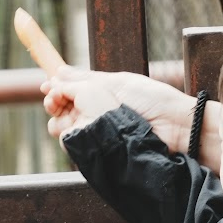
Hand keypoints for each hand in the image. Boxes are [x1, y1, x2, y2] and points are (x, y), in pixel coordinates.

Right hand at [41, 67, 199, 150]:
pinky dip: (70, 137)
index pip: (68, 92)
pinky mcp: (100, 151)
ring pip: (64, 130)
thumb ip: (84, 79)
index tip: (47, 87)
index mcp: (100, 94)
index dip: (55, 89)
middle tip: (54, 100)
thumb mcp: (116, 82)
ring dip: (58, 121)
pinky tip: (74, 130)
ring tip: (65, 115)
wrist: (175, 128)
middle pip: (61, 111)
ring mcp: (98, 134)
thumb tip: (57, 71)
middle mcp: (96, 114)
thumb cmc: (153, 100)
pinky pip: (76, 146)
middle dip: (52, 104)